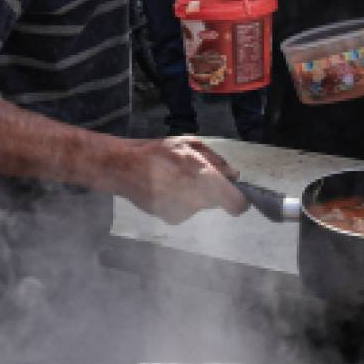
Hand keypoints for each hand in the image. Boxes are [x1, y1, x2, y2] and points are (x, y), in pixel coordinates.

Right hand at [117, 137, 247, 223]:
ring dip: (194, 195)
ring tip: (175, 179)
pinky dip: (181, 202)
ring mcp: (182, 211)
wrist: (124, 168)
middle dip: (212, 191)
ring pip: (200, 206)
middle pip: (217, 202)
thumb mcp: (190, 144)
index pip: (235, 203)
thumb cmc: (158, 152)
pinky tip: (166, 189)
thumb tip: (234, 175)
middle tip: (194, 176)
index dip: (240, 201)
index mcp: (204, 177)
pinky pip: (185, 210)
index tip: (237, 196)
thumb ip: (216, 161)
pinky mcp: (170, 219)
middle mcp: (195, 199)